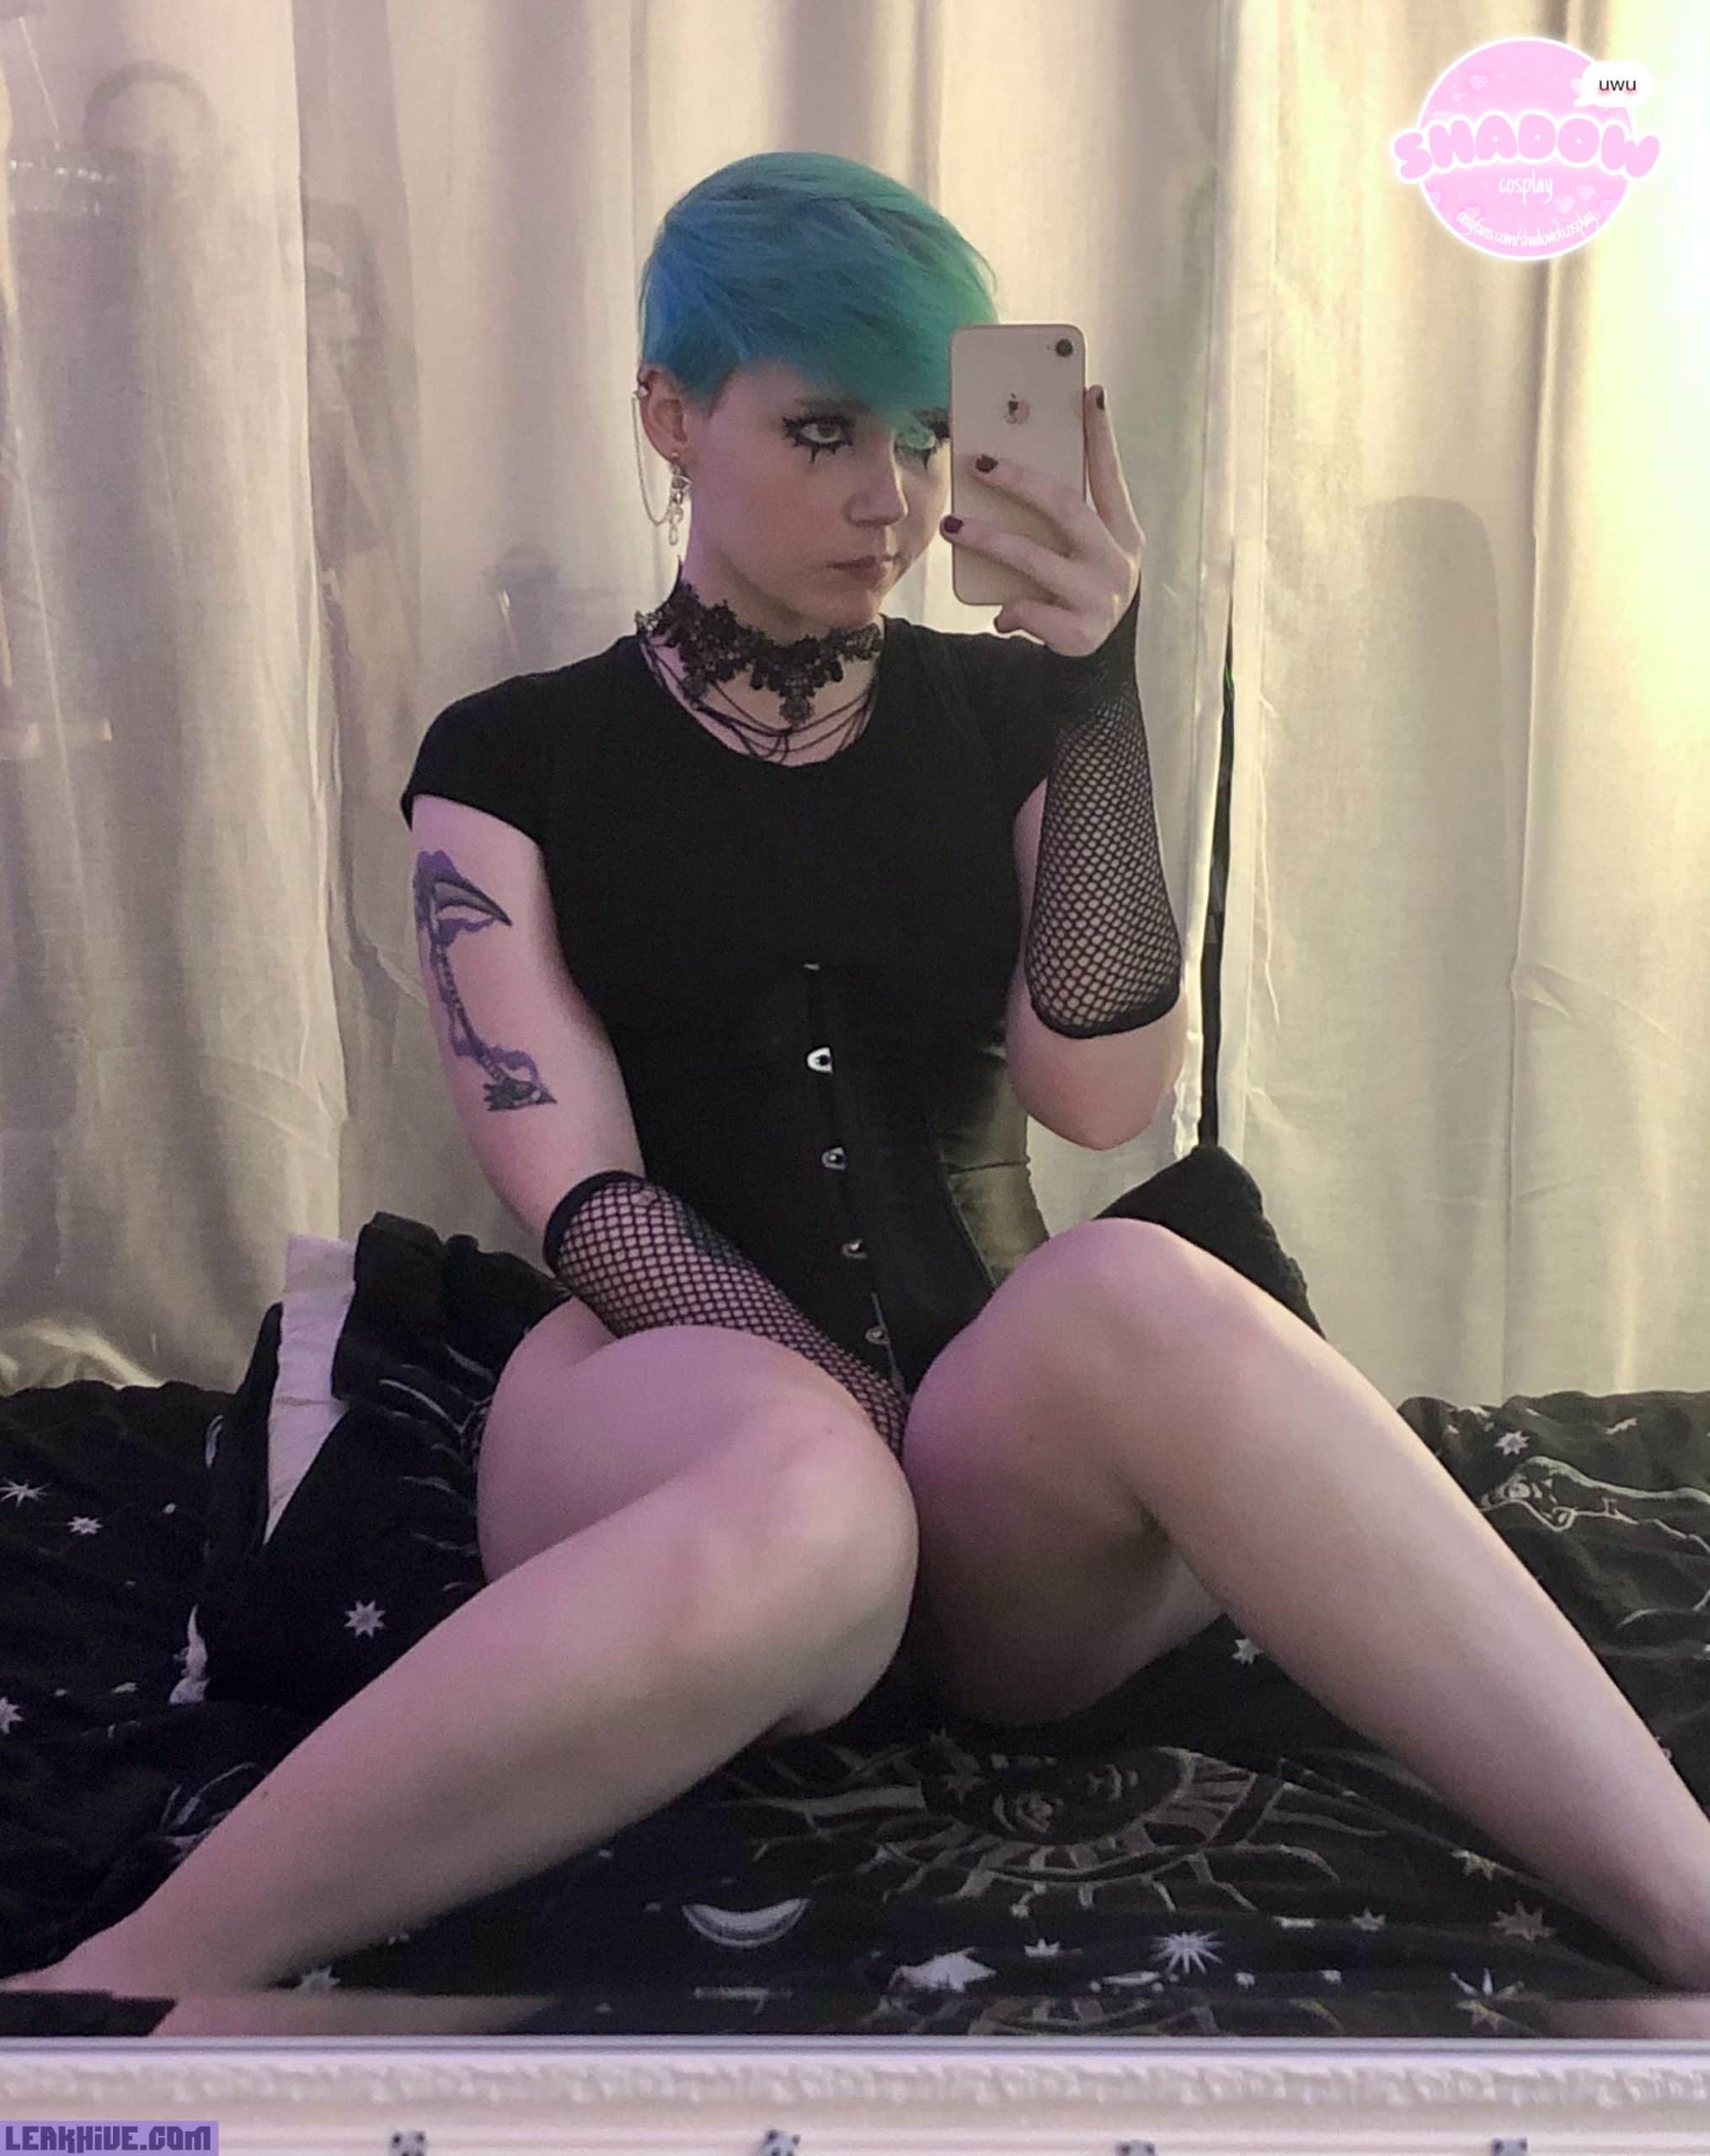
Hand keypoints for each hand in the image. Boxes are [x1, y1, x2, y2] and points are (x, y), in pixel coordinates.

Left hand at [941, 384, 1144, 653]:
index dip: (1101, 435)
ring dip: (989, 540)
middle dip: (1020, 482)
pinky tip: (1000, 615)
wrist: (1097, 664)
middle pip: (1066, 507)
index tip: (1090, 393)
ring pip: (1035, 559)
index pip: (1110, 476)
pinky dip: (1009, 610)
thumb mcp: (1084, 553)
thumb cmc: (1081, 591)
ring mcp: (1100, 597)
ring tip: (952, 526)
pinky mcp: (1080, 632)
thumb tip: (1006, 469)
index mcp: (1123, 532)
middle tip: (980, 463)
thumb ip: (1063, 519)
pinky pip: (1029, 610)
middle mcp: (1117, 560)